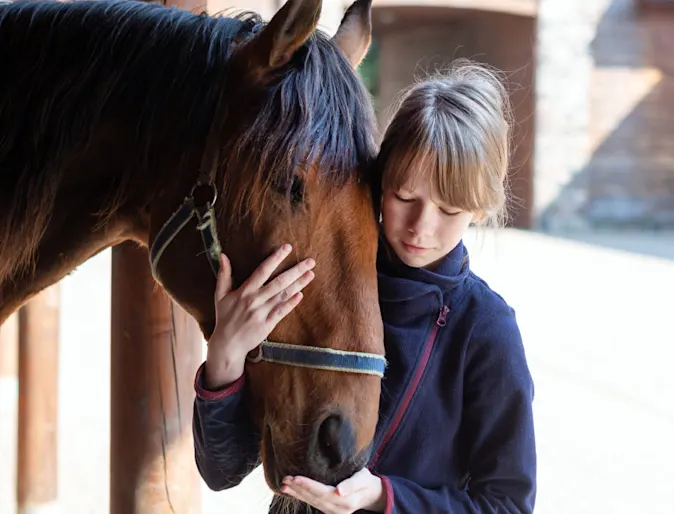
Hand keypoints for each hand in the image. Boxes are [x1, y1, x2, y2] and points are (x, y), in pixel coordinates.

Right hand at [204, 244, 315, 387]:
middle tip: (310, 261)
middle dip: (295, 270)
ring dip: (298, 284)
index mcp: (244, 290)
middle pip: (278, 282)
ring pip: (283, 295)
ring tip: (311, 274)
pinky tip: (301, 294)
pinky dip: (291, 303)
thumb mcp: (220, 295)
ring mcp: (262, 312)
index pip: (263, 270)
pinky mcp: (268, 324)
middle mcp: (255, 300)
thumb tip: (223, 255)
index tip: (287, 248)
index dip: (276, 258)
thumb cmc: (225, 318)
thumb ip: (223, 274)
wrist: (228, 344)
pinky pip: (282, 311)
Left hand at [281, 468, 385, 513]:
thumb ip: (352, 484)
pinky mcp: (329, 510)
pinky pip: (314, 504)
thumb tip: (339, 491)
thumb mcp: (363, 479)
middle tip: (285, 479)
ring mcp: (333, 512)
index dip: (308, 485)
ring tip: (284, 485)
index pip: (323, 492)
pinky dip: (302, 497)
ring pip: (312, 502)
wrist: (372, 494)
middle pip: (314, 498)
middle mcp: (338, 510)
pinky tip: (293, 491)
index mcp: (346, 502)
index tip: (295, 478)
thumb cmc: (367, 482)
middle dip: (298, 489)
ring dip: (297, 494)